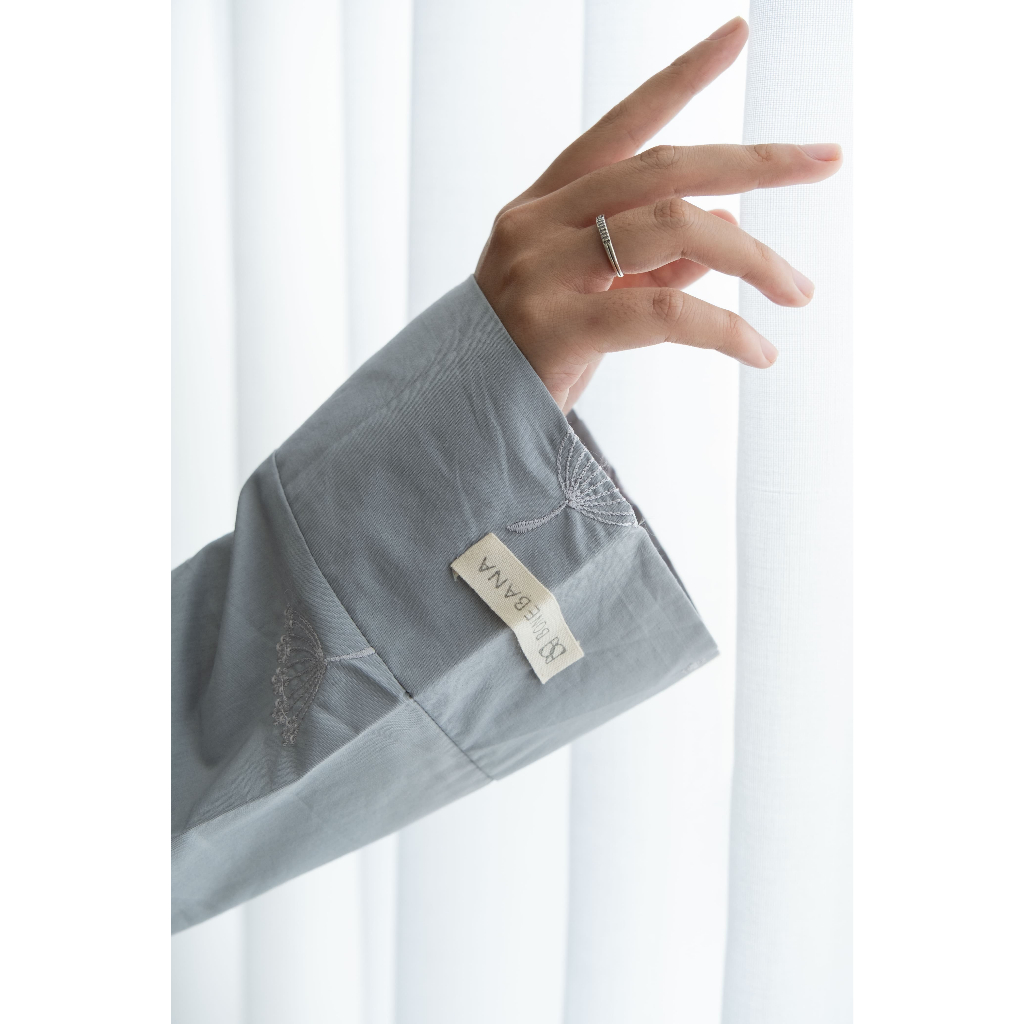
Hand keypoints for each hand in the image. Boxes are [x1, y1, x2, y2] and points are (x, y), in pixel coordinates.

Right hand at [474, 16, 842, 411]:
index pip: (621, 127)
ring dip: (754, 258)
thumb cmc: (529, 360)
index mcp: (542, 206)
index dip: (681, 77)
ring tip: (799, 292)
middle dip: (755, 160)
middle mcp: (537, 223)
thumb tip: (726, 223)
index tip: (740, 33)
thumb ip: (651, 261)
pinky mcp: (555, 325)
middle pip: (665, 170)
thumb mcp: (591, 298)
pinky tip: (761, 351)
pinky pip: (664, 313)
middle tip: (826, 160)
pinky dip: (726, 329)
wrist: (460, 425)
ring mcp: (541, 270)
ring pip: (675, 231)